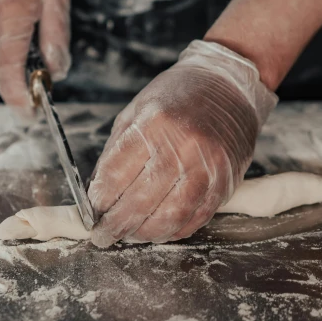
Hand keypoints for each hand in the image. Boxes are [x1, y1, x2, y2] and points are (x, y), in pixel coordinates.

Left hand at [87, 40, 277, 246]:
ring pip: (169, 217)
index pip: (115, 176)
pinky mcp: (225, 182)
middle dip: (116, 226)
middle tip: (103, 236)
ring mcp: (207, 168)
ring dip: (145, 234)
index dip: (99, 200)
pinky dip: (176, 230)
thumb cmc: (179, 95)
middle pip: (139, 203)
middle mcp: (181, 148)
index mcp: (152, 126)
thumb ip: (117, 150)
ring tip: (131, 236)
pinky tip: (161, 230)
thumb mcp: (137, 110)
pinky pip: (197, 218)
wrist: (229, 84)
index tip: (92, 211)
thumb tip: (99, 191)